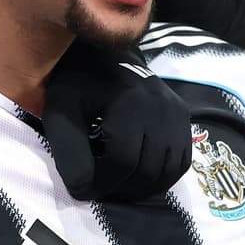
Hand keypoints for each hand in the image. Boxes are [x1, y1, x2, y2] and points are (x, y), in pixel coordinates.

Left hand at [43, 39, 193, 202]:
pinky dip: (160, 178)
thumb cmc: (77, 83)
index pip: (123, 162)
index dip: (100, 184)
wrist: (105, 54)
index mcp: (130, 103)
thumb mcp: (61, 111)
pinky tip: (137, 175)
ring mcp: (176, 113)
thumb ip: (69, 150)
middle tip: (97, 187)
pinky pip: (180, 162)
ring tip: (116, 182)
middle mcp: (161, 108)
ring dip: (140, 188)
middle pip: (146, 171)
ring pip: (166, 172)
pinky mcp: (183, 117)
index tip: (81, 188)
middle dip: (119, 188)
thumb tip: (82, 190)